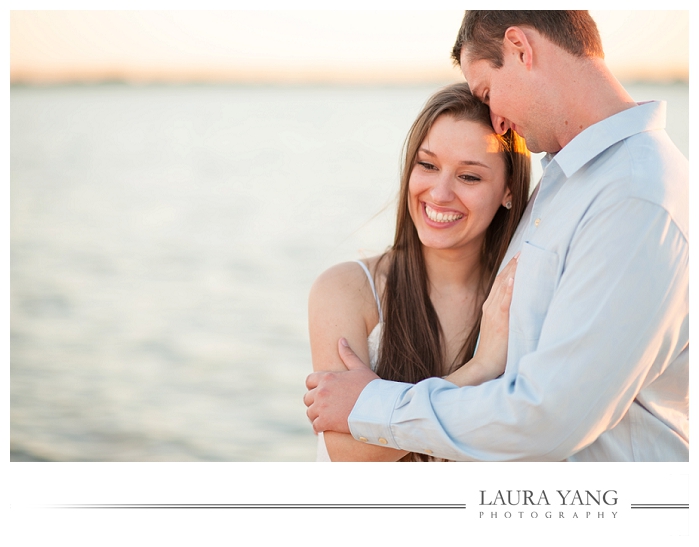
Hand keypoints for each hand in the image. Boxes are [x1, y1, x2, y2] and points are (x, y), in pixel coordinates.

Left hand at [304, 338, 379, 433]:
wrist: (378, 408)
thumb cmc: (371, 388)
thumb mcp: (360, 368)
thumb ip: (348, 354)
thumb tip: (341, 340)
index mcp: (327, 377)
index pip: (309, 381)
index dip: (314, 387)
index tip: (320, 393)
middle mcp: (321, 391)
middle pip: (307, 398)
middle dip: (314, 402)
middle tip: (324, 408)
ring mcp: (322, 407)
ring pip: (310, 413)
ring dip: (316, 416)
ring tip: (326, 418)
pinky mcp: (325, 422)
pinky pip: (315, 426)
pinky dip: (319, 429)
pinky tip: (326, 429)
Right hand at [461, 253, 517, 383]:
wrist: (484, 365)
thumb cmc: (496, 348)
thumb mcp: (500, 326)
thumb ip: (508, 312)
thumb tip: (522, 301)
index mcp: (491, 306)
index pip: (502, 281)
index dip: (511, 266)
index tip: (522, 253)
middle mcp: (491, 306)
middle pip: (503, 279)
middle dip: (514, 263)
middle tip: (526, 248)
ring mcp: (494, 314)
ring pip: (504, 287)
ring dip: (513, 271)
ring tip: (523, 256)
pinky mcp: (499, 323)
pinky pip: (504, 304)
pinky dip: (508, 290)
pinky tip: (513, 279)